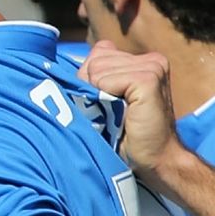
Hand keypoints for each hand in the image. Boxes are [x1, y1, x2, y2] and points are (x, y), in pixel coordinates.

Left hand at [77, 41, 189, 192]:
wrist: (155, 160)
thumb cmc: (126, 135)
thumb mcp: (107, 99)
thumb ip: (94, 77)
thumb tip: (59, 68)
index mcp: (141, 61)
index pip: (97, 54)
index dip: (91, 81)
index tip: (108, 104)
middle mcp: (150, 59)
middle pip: (94, 61)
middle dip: (93, 88)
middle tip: (113, 113)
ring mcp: (152, 66)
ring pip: (97, 70)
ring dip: (99, 97)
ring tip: (118, 115)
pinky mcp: (149, 79)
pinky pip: (106, 81)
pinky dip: (106, 100)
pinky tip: (124, 114)